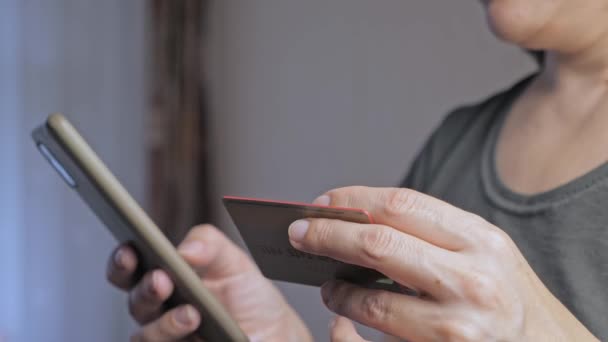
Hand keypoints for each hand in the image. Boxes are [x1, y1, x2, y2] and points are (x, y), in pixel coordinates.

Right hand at [107, 225, 311, 341]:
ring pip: (146, 336)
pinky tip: (198, 334)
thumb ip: (210, 244)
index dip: (123, 260)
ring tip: (192, 313)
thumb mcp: (234, 261)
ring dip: (166, 323)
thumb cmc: (248, 296)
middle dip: (145, 289)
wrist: (274, 332)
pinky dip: (177, 340)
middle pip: (136, 301)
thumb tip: (185, 249)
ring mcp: (169, 337)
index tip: (130, 250)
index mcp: (166, 278)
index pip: (130, 269)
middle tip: (161, 280)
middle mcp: (160, 310)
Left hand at [289, 187, 597, 340]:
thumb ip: (434, 235)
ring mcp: (460, 324)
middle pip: (378, 243)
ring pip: (373, 301)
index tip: (322, 200)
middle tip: (299, 232)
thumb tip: (362, 220)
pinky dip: (354, 319)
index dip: (353, 198)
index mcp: (481, 239)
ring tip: (324, 280)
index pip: (402, 202)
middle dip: (328, 234)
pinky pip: (383, 335)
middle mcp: (473, 278)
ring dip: (336, 289)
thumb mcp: (486, 253)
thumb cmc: (513, 300)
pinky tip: (345, 310)